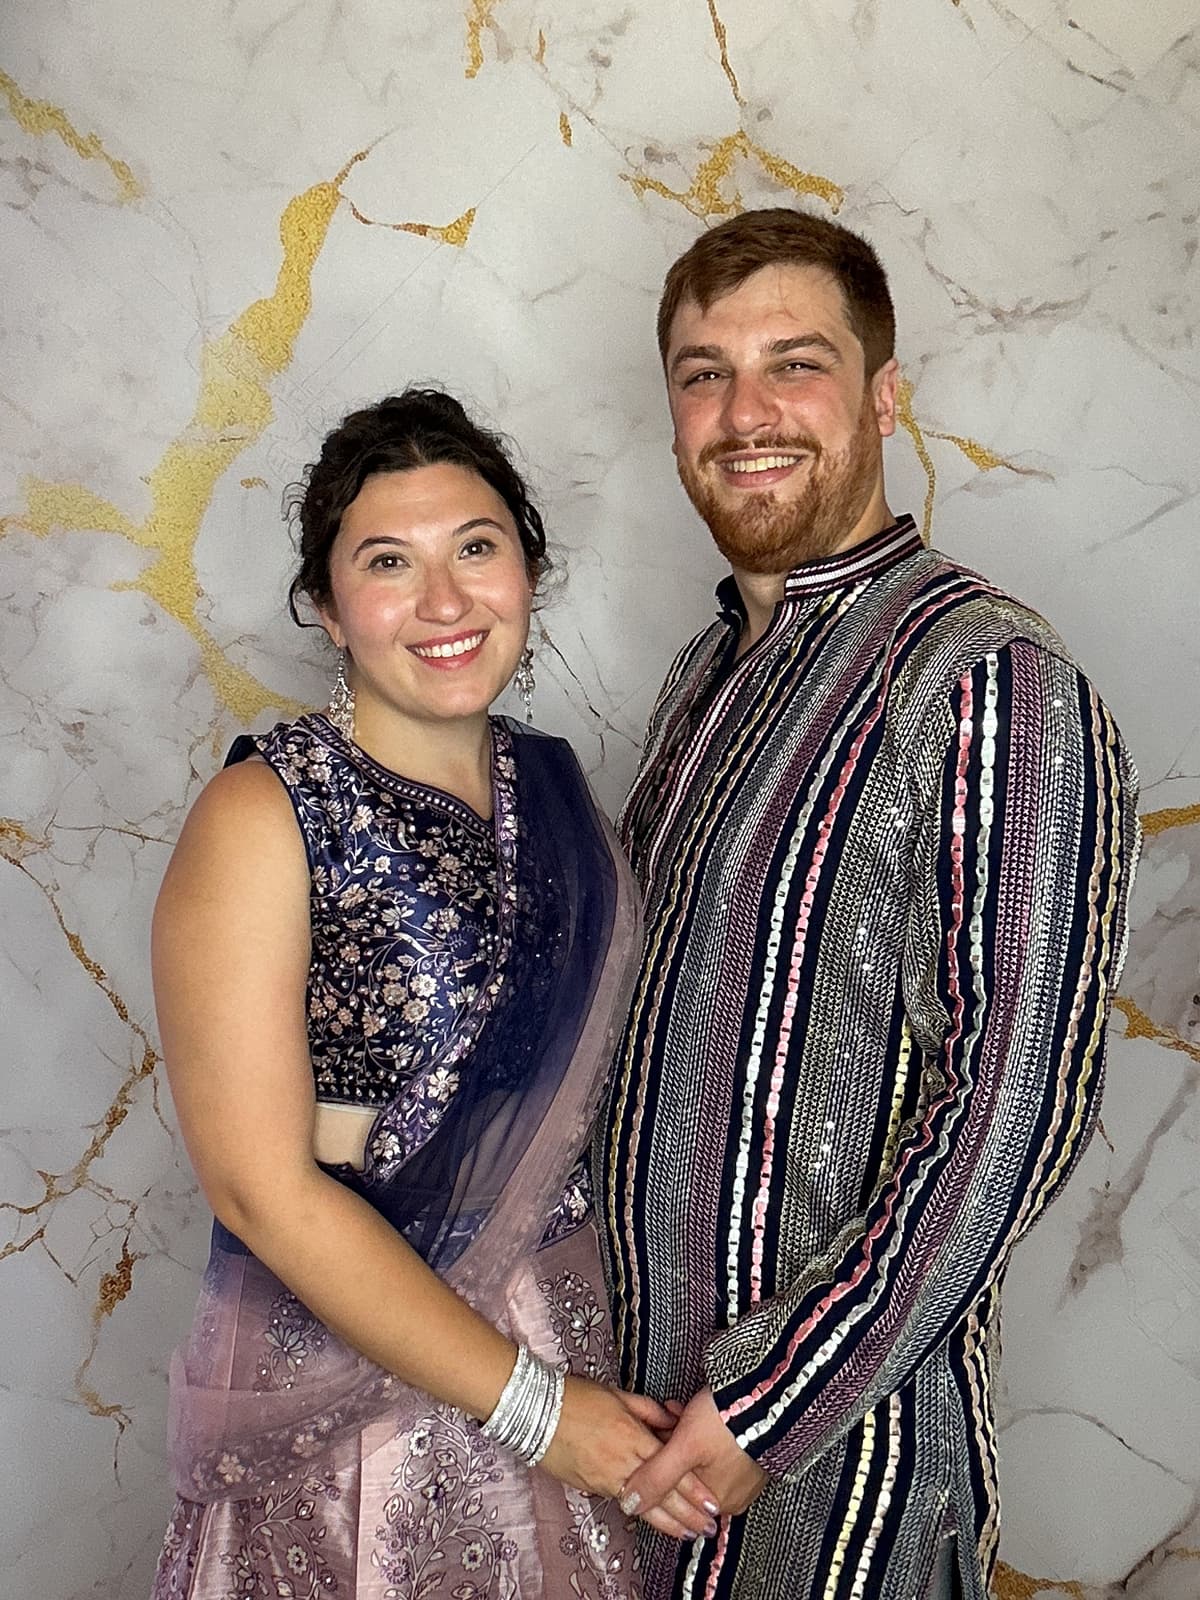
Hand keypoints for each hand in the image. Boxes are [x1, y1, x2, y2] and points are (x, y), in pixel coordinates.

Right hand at [538, 1377, 721, 1540]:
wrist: (538, 1412)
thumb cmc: (577, 1398)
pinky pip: (621, 1502)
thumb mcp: (619, 1396)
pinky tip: (655, 1522)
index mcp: (632, 1435)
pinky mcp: (591, 1486)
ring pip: (643, 1506)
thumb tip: (672, 1422)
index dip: (693, 1488)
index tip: (712, 1502)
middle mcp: (622, 1461)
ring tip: (688, 1533)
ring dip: (668, 1522)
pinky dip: (641, 1514)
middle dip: (688, 1513)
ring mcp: (606, 1477)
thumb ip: (649, 1411)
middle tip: (709, 1527)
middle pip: (661, 1493)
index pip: (671, 1468)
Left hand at [617, 1387, 766, 1522]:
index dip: (660, 1461)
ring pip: (698, 1457)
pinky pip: (716, 1446)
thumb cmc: (730, 1420)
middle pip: (684, 1473)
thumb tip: (630, 1503)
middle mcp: (731, 1494)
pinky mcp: (748, 1453)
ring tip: (684, 1412)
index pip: (673, 1492)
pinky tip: (697, 1410)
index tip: (659, 1438)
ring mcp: (742, 1475)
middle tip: (670, 1422)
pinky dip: (703, 1429)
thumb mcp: (683, 1447)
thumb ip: (655, 1478)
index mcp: (714, 1502)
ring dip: (684, 1433)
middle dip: (672, 1444)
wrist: (768, 1392)